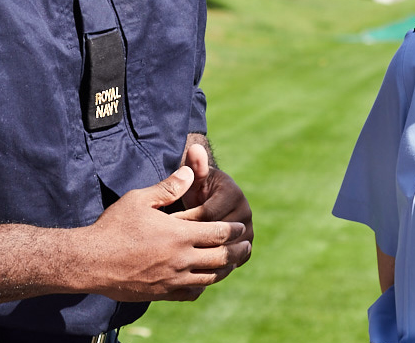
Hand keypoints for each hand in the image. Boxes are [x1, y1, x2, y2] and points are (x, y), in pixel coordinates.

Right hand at [75, 167, 245, 301]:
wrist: (90, 261)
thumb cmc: (113, 227)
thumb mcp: (139, 199)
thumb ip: (169, 187)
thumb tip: (190, 172)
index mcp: (179, 234)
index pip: (220, 233)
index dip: (233, 230)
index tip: (240, 226)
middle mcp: (181, 259)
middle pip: (222, 257)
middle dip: (237, 250)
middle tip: (246, 245)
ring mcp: (173, 279)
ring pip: (210, 278)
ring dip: (225, 269)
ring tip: (231, 263)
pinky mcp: (162, 293)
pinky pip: (191, 293)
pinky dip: (202, 286)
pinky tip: (203, 280)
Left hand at [172, 138, 252, 269]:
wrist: (210, 204)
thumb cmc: (196, 189)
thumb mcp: (194, 177)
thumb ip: (194, 164)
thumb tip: (195, 148)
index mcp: (234, 195)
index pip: (207, 214)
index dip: (185, 220)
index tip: (166, 224)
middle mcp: (245, 214)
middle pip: (217, 235)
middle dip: (192, 239)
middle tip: (169, 244)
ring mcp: (248, 233)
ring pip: (224, 252)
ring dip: (201, 256)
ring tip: (178, 258)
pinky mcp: (245, 250)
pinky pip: (230, 264)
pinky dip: (212, 267)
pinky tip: (190, 267)